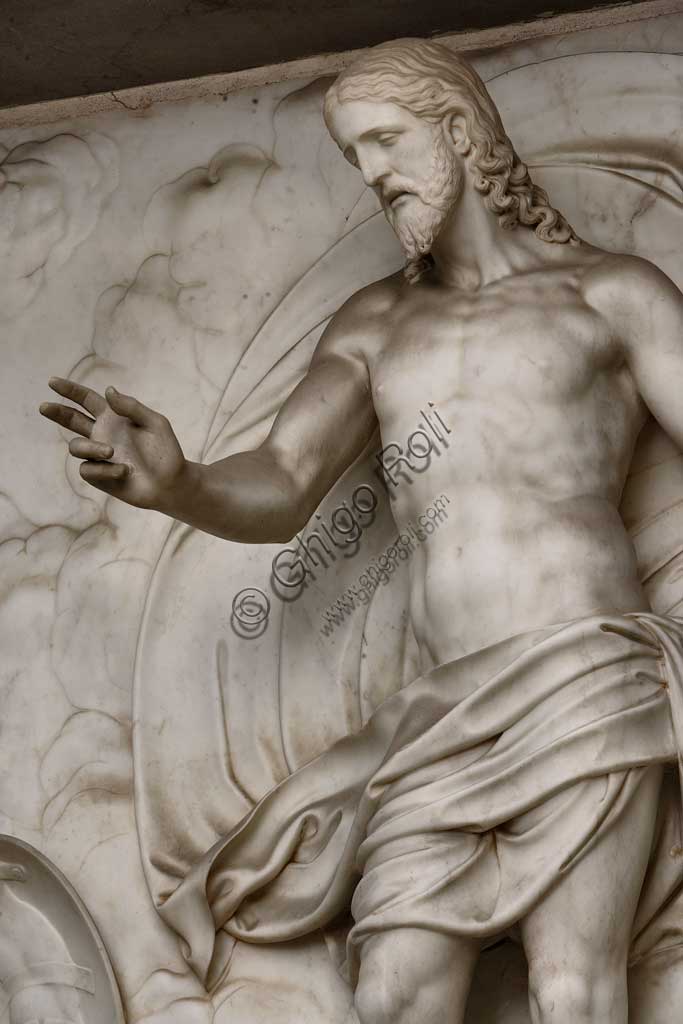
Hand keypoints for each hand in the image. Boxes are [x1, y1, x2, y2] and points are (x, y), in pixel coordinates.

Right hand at [39, 377, 185, 509]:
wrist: (170, 483)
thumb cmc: (166, 452)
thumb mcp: (155, 423)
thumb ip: (131, 407)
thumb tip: (108, 390)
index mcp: (113, 418)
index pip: (86, 400)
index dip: (70, 390)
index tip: (52, 382)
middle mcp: (102, 434)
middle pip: (71, 420)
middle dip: (57, 412)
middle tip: (44, 407)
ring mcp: (97, 456)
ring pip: (76, 446)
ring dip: (93, 448)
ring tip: (112, 452)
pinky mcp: (97, 476)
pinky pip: (88, 469)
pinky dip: (106, 469)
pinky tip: (124, 472)